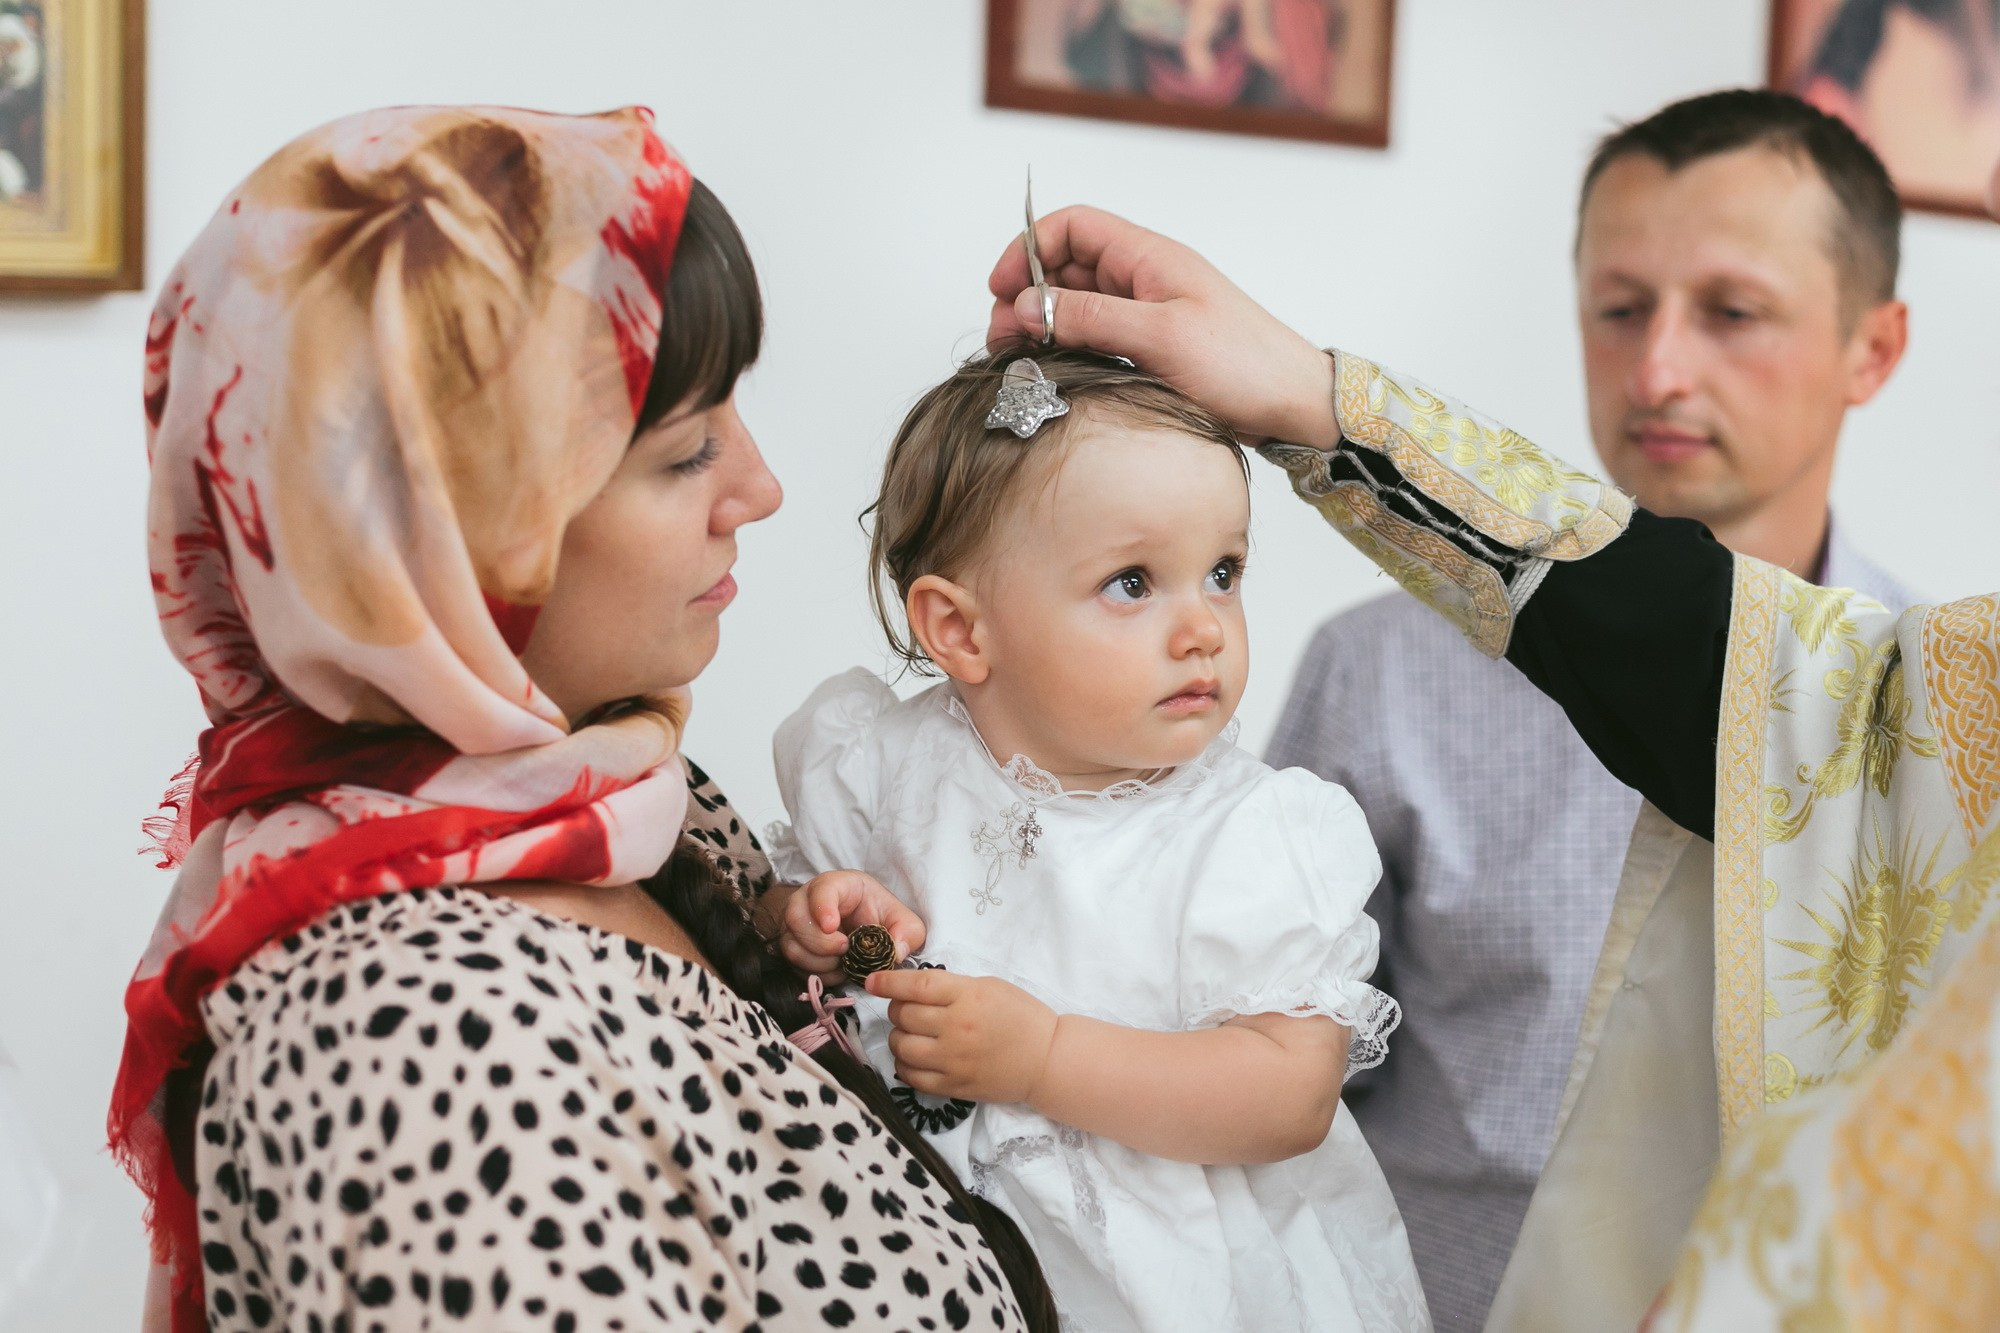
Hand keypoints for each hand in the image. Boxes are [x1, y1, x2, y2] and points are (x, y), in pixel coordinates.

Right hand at [777, 870, 925, 983]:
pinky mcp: (792, 947)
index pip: (820, 889)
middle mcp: (807, 901)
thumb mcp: (902, 920)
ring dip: (819, 962)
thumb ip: (908, 933)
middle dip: (820, 942)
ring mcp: (796, 925)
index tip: (832, 926)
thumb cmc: (877, 915)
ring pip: (792, 946)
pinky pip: (794, 965)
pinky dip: (817, 973)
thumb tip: (896, 951)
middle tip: (844, 950)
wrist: (860, 926)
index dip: (822, 907)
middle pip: (796, 918)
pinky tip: (836, 970)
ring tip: (843, 962)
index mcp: (836, 885)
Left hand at [868, 967, 1057, 1104]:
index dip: (888, 982)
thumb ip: (952, 987)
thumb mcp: (989, 987)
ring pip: (901, 1046)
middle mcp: (956, 1027)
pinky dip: (905, 1065)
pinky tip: (913, 1058)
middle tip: (908, 1009)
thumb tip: (913, 988)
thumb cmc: (1021, 1016)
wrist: (1046, 1059)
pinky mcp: (953, 1086)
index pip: (915, 986)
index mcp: (967, 996)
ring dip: (898, 1037)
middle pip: (903, 1015)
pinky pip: (911, 1077)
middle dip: (897, 1009)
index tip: (872, 981)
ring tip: (911, 1035)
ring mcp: (953, 1060)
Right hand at [986, 204, 1339, 447]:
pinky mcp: (1151, 348)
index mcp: (1149, 257)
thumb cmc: (1243, 364)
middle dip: (1027, 295)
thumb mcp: (1159, 336)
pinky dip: (1069, 347)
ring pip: (1078, 304)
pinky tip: (1055, 371)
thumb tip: (1024, 306)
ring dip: (1043, 325)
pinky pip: (1097, 336)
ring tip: (1019, 359)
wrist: (1294, 403)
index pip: (1072, 226)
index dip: (1029, 249)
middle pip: (1066, 266)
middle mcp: (1144, 278)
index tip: (1000, 288)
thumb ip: (1089, 316)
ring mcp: (1147, 313)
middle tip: (1002, 339)